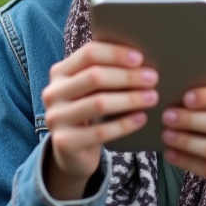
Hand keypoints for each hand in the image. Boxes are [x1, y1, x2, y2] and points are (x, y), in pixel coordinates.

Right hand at [40, 42, 157, 199]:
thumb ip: (105, 72)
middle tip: (152, 79)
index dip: (115, 54)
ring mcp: (56, 118)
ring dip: (130, 99)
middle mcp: (53, 93)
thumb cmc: (89, 111)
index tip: (140, 59)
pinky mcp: (65, 142)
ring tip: (152, 97)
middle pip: (94, 77)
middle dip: (127, 76)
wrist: (71, 151)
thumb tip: (141, 59)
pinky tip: (141, 118)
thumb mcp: (90, 90)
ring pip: (99, 103)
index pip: (88, 54)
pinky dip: (125, 124)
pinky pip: (101, 131)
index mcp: (60, 72)